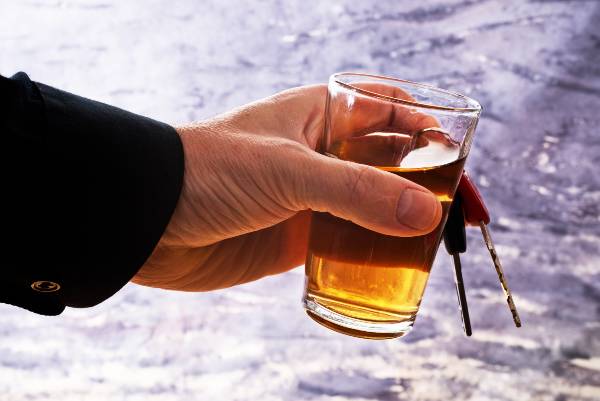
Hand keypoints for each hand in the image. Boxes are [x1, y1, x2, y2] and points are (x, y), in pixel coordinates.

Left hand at [132, 85, 441, 290]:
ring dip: (402, 223)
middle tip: (457, 215)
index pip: (390, 108)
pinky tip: (395, 270)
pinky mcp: (297, 236)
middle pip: (390, 161)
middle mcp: (321, 153)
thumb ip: (358, 193)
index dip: (429, 127)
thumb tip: (426, 216)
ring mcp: (311, 197)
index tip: (459, 158)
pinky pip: (347, 243)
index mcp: (320, 115)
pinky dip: (372, 256)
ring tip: (434, 247)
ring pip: (373, 205)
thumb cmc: (208, 172)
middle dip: (425, 182)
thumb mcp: (289, 173)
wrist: (149, 220)